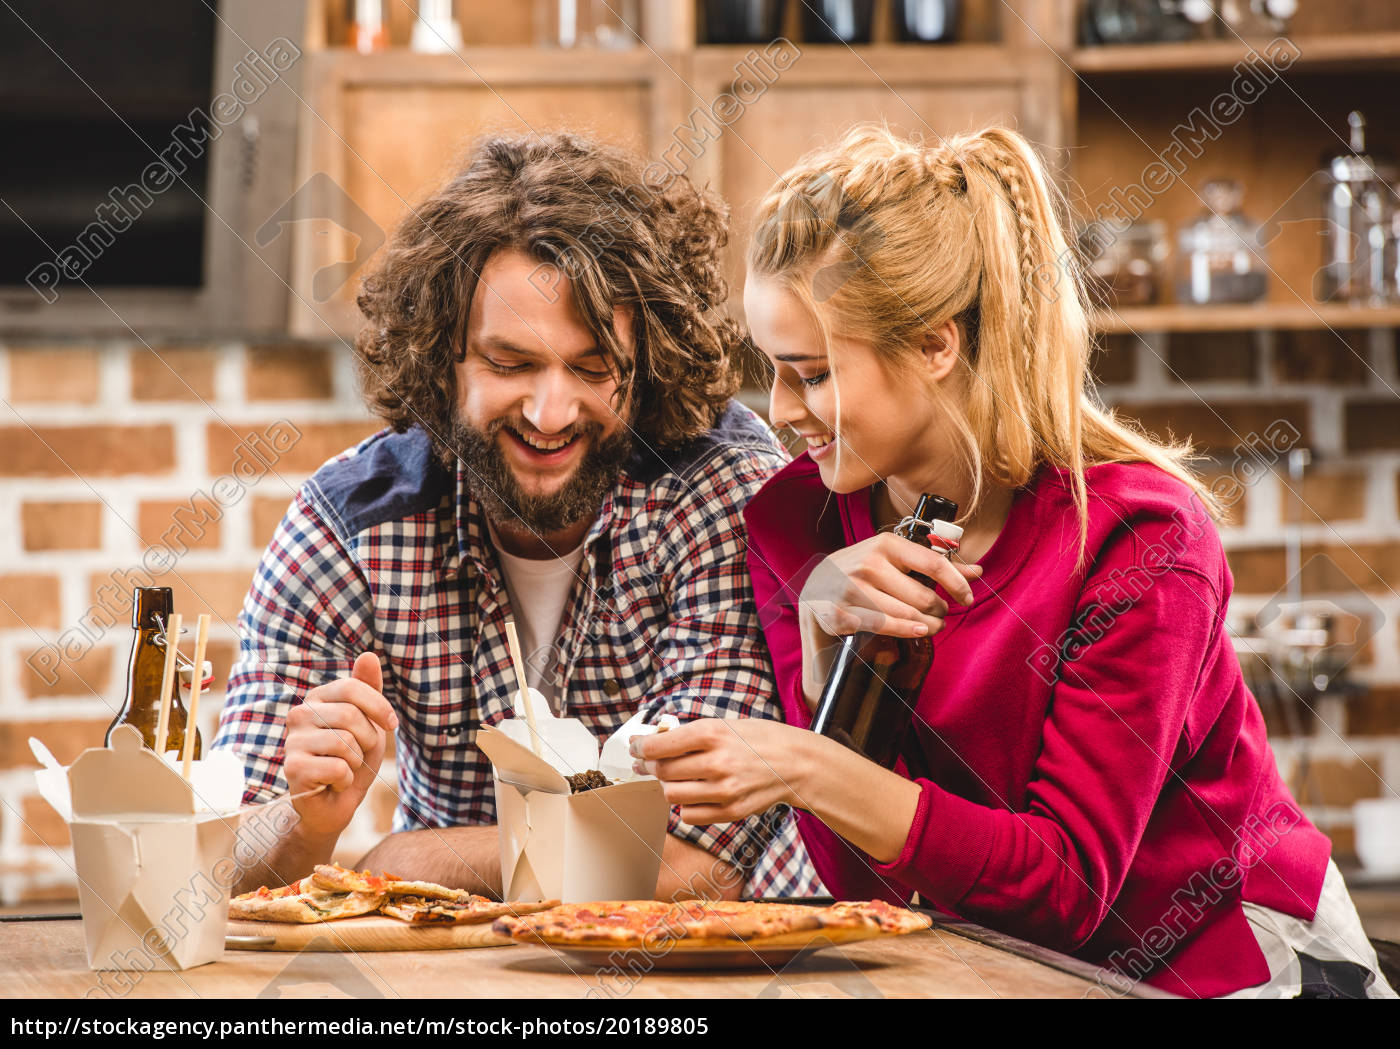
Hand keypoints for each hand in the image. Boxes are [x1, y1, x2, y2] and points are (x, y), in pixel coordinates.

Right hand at [284, 652, 397, 842]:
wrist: (333, 805)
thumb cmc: (352, 759)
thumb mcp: (368, 721)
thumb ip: (368, 689)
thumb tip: (369, 655)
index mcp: (318, 698)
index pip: (354, 688)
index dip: (380, 708)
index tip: (390, 725)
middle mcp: (299, 714)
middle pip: (350, 716)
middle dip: (367, 741)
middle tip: (357, 755)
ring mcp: (292, 741)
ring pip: (345, 743)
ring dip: (356, 762)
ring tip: (344, 769)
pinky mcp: (293, 768)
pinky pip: (339, 767)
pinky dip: (346, 780)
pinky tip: (333, 784)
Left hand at [630, 718, 811, 824]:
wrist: (796, 763)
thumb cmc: (759, 739)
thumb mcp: (724, 724)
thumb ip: (690, 735)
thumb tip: (653, 743)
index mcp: (712, 734)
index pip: (659, 746)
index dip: (640, 747)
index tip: (635, 747)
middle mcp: (716, 763)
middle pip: (662, 771)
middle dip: (648, 766)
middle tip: (645, 762)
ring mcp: (723, 791)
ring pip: (671, 795)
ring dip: (665, 785)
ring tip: (670, 777)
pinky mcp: (730, 812)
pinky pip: (690, 815)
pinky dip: (684, 805)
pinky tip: (692, 793)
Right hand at [799, 531, 981, 641]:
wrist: (815, 590)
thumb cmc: (862, 573)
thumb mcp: (893, 560)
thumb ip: (933, 564)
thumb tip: (977, 571)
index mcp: (885, 544)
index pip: (933, 563)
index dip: (957, 583)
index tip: (967, 597)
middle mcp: (868, 563)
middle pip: (923, 596)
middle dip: (939, 609)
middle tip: (941, 614)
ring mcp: (852, 589)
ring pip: (907, 614)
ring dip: (928, 624)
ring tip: (932, 625)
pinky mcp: (842, 613)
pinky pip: (885, 627)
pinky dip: (906, 632)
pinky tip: (917, 631)